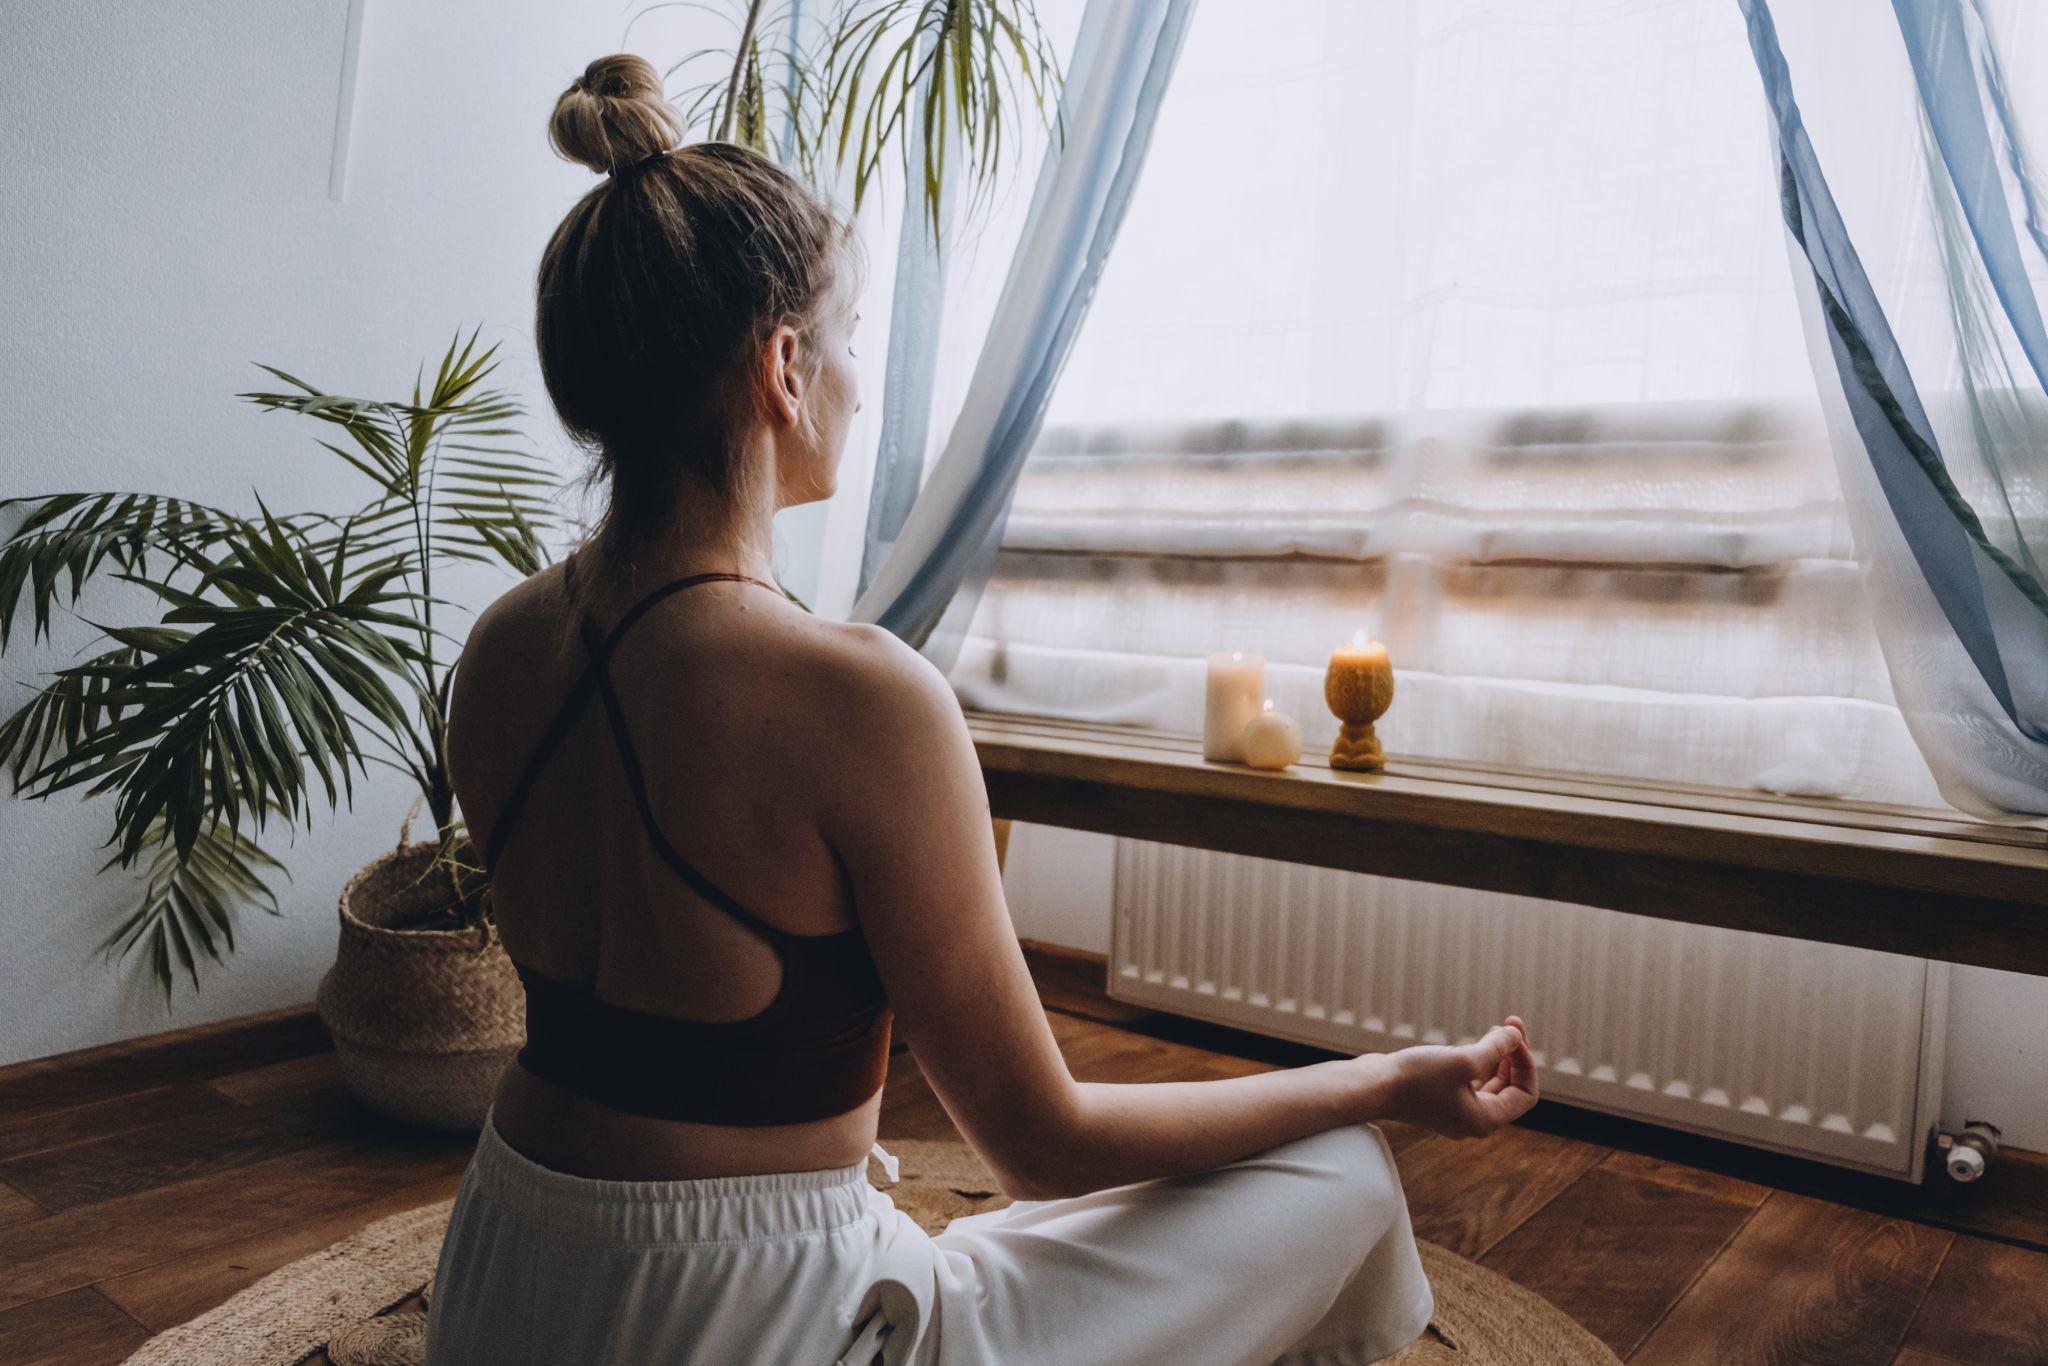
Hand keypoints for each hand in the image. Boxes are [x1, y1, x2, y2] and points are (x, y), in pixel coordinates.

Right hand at [1377, 1016, 1538, 1139]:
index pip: (1525, 1094)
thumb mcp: (1462, 1060)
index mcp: (1485, 1119)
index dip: (1526, 1063)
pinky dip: (1477, 1061)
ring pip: (1490, 1082)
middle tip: (1510, 1023)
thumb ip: (1495, 1048)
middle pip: (1509, 1087)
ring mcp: (1455, 1110)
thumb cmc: (1415, 1078)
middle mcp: (1473, 1119)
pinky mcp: (1439, 1098)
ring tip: (1496, 1029)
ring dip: (1497, 1056)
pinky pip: (1469, 1080)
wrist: (1371, 1087)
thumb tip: (1515, 1035)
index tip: (1514, 1036)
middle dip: (1513, 1055)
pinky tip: (1471, 1043)